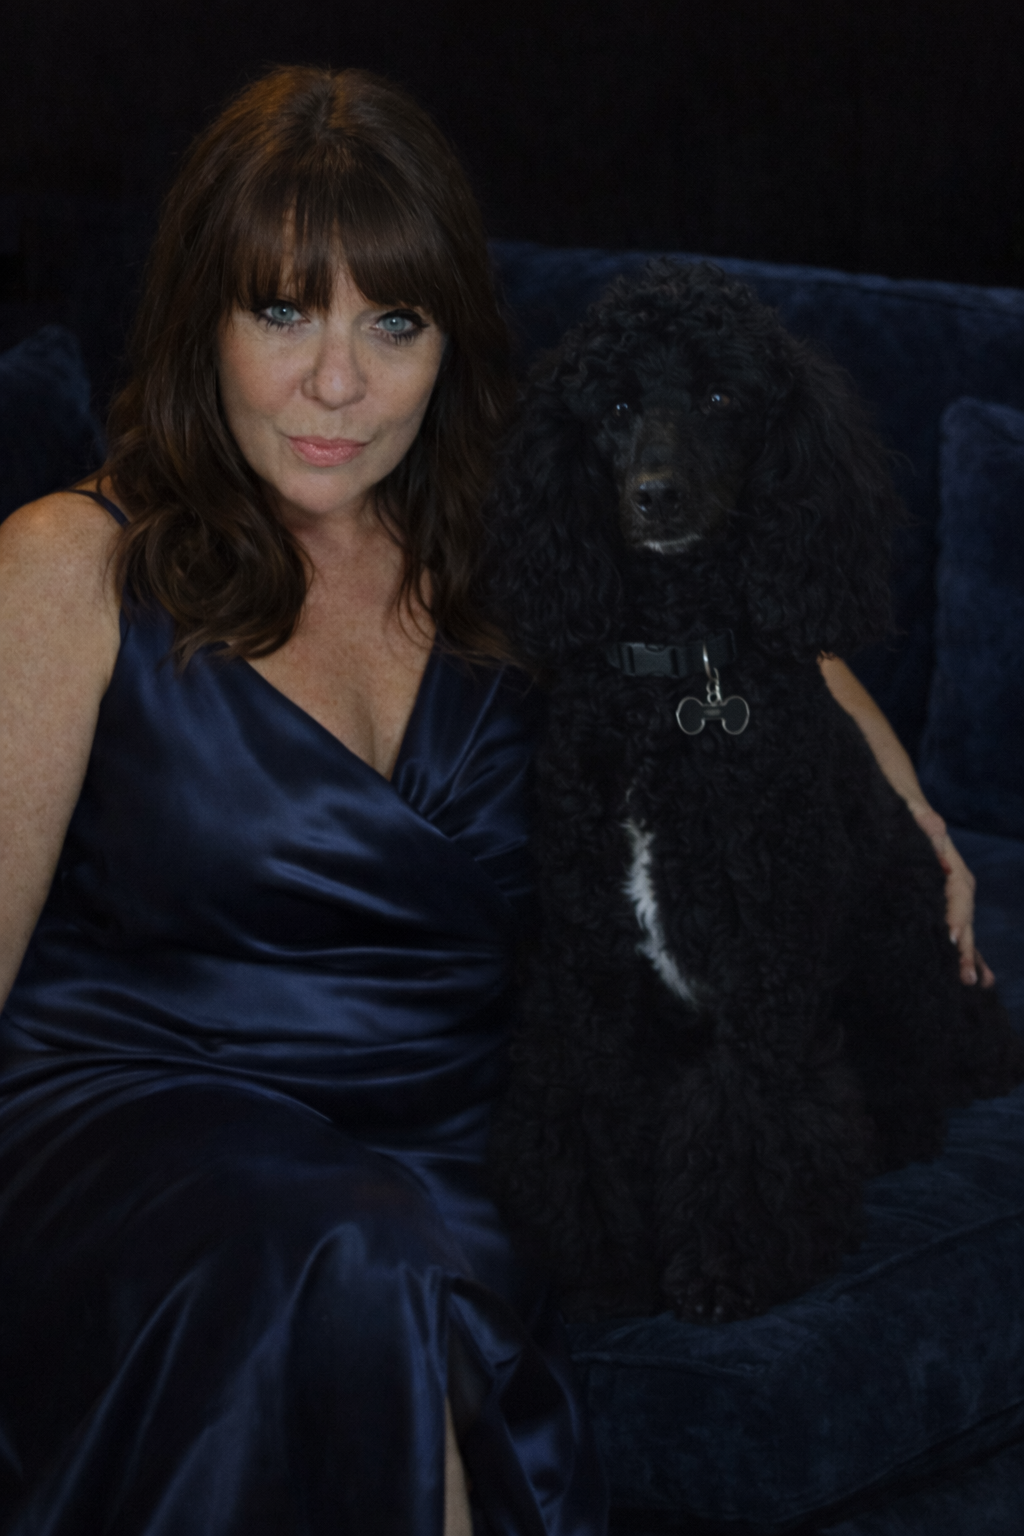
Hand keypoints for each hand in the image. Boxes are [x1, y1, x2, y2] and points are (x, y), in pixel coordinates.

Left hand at [910, 806, 994, 987]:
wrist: (907, 810)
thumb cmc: (906, 813)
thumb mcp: (911, 812)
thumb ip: (924, 820)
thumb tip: (935, 827)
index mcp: (953, 866)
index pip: (959, 894)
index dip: (957, 916)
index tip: (951, 937)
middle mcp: (960, 884)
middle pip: (965, 919)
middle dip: (966, 948)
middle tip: (966, 976)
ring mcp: (955, 898)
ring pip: (965, 930)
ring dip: (970, 956)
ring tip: (975, 983)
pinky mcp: (946, 906)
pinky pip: (959, 931)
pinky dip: (969, 953)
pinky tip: (980, 978)